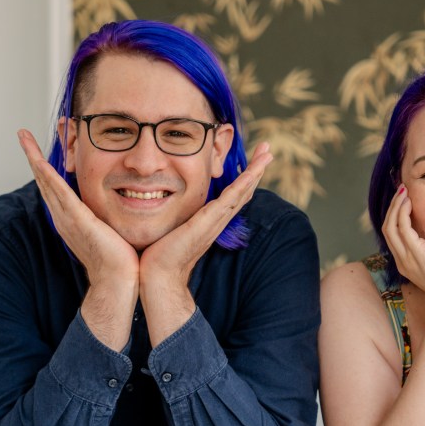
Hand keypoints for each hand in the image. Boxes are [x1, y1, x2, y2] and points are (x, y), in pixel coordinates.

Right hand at [18, 129, 139, 281]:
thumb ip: (109, 214)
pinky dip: (47, 176)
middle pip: (44, 180)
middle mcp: (64, 216)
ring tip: (23, 137)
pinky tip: (38, 161)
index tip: (39, 148)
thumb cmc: (121, 260)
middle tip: (22, 134)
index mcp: (71, 218)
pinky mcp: (77, 220)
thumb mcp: (111, 228)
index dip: (46, 166)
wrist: (119, 280)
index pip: (55, 186)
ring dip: (34, 158)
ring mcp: (67, 218)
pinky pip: (59, 193)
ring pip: (47, 181)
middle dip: (33, 155)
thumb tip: (123, 199)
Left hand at [139, 141, 272, 287]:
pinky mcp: (208, 222)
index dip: (244, 177)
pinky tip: (253, 172)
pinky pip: (231, 199)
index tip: (251, 160)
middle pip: (244, 191)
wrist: (158, 275)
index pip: (232, 195)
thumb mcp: (169, 226)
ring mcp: (215, 221)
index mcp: (210, 220)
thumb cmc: (158, 255)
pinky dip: (244, 184)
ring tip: (267, 153)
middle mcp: (218, 220)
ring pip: (241, 192)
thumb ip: (171, 213)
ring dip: (256, 171)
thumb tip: (156, 198)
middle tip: (268, 150)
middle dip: (256, 169)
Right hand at [382, 185, 424, 304]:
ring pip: (390, 226)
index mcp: (406, 262)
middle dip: (393, 207)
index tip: (405, 200)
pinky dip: (403, 213)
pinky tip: (410, 203)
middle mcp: (401, 259)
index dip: (396, 215)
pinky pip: (402, 228)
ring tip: (404, 192)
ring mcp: (405, 257)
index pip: (393, 234)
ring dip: (396, 206)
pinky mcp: (414, 254)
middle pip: (387, 228)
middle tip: (402, 190)